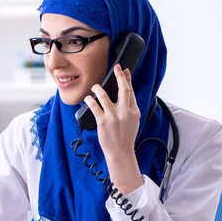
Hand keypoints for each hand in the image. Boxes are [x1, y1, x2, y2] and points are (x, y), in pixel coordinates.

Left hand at [83, 64, 142, 193]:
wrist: (120, 152)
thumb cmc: (126, 137)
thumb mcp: (133, 121)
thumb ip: (130, 108)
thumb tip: (126, 95)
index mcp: (134, 110)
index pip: (131, 91)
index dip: (127, 79)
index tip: (125, 70)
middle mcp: (125, 111)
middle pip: (122, 89)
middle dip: (119, 76)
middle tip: (116, 67)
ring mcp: (113, 115)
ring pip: (104, 95)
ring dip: (98, 89)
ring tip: (95, 87)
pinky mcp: (103, 121)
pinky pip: (94, 106)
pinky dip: (89, 100)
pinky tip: (87, 98)